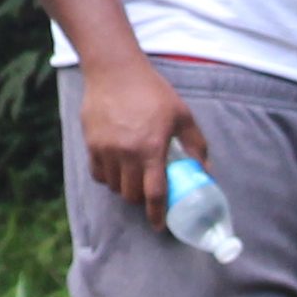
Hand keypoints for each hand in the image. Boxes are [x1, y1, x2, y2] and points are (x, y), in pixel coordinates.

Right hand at [77, 56, 206, 212]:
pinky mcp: (91, 144)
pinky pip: (98, 174)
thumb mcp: (182, 114)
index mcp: (152, 148)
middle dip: (141, 201)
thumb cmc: (152, 91)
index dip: (157, 215)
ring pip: (114, 186)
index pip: (155, 194)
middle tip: (149, 194)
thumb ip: (196, 145)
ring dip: (125, 188)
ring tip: (134, 179)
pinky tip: (116, 169)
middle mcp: (127, 153)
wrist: (114, 70)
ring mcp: (106, 150)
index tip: (159, 226)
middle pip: (131, 195)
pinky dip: (108, 177)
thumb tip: (205, 171)